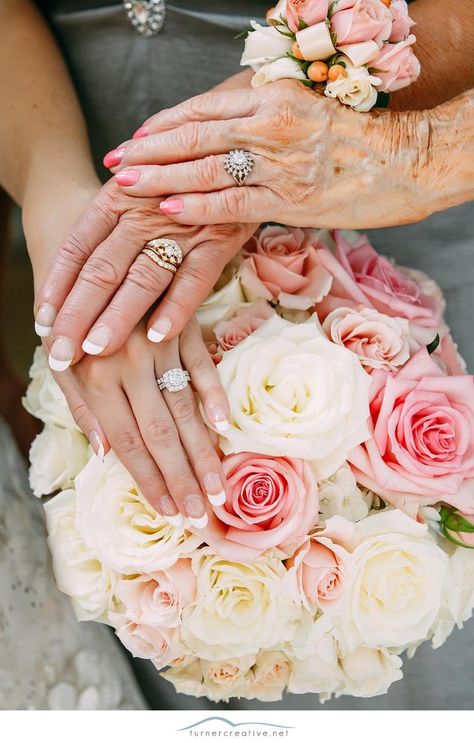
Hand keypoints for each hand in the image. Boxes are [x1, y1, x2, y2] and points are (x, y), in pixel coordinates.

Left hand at [33, 178, 255, 371]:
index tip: (42, 321)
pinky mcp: (217, 239)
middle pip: (103, 269)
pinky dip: (176, 308)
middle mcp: (143, 211)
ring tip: (96, 350)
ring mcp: (181, 226)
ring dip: (118, 316)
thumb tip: (74, 270)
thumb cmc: (178, 180)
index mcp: (116, 197)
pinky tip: (156, 336)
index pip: (77, 247)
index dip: (58, 286)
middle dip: (78, 314)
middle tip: (61, 350)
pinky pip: (194, 278)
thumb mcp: (137, 189)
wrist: (236, 153)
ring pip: (143, 277)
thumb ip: (107, 221)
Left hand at [49, 317, 227, 526]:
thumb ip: (85, 408)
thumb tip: (108, 456)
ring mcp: (161, 343)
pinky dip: (215, 395)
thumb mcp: (64, 364)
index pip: (129, 442)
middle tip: (202, 517)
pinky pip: (204, 365)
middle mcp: (129, 363)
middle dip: (182, 479)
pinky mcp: (184, 325)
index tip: (170, 513)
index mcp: (96, 377)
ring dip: (204, 451)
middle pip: (161, 433)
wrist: (90, 251)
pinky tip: (227, 427)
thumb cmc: (71, 319)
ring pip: (186, 407)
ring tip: (218, 489)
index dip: (150, 481)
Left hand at [107, 80, 436, 228]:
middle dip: (148, 150)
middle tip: (116, 163)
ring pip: (204, 168)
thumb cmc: (361, 138)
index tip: (135, 137)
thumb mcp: (309, 110)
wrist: (410, 160)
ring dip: (160, 176)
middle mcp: (270, 123)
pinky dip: (196, 204)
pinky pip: (231, 202)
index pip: (203, 108)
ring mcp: (279, 163)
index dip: (164, 124)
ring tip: (127, 184)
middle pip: (194, 135)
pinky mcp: (290, 200)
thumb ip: (267, 118)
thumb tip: (232, 131)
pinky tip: (168, 206)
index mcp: (274, 95)